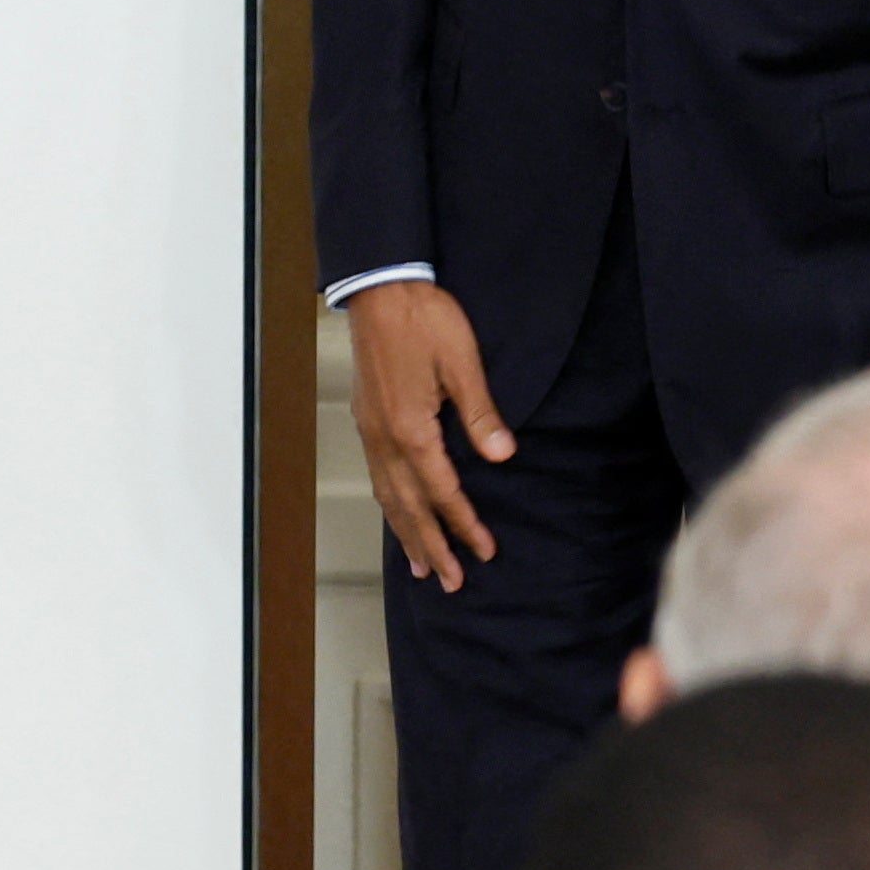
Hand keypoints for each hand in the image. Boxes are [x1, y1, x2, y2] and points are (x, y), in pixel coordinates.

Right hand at [340, 280, 510, 592]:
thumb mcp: (462, 364)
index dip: (464, 524)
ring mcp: (371, 431)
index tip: (484, 551)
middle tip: (450, 582)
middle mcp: (385, 439)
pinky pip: (378, 476)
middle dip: (432, 546)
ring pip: (388, 496)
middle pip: (409, 507)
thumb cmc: (424, 320)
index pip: (442, 491)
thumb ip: (481, 414)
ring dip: (406, 532)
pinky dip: (389, 504)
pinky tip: (397, 513)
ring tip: (420, 565)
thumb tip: (503, 456)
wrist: (381, 288)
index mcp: (411, 430)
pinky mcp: (367, 420)